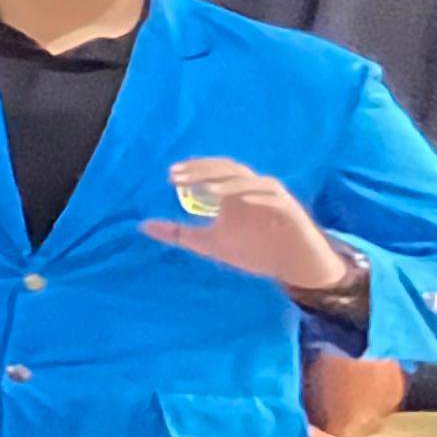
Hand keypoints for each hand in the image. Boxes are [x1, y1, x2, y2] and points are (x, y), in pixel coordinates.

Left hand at [143, 161, 356, 294]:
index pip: (212, 171)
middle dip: (203, 170)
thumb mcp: (210, 243)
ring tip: (205, 190)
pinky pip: (274, 198)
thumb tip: (142, 226)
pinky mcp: (290, 210)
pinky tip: (239, 200)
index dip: (193, 169)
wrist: (294, 267)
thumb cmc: (254, 250)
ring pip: (250, 180)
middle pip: (228, 169)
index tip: (170, 175)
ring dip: (227, 182)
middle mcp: (252, 188)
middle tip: (178, 176)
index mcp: (233, 192)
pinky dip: (256, 195)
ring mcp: (273, 197)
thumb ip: (179, 233)